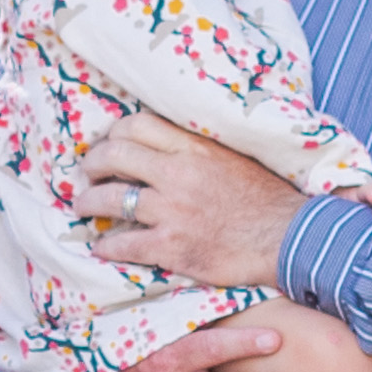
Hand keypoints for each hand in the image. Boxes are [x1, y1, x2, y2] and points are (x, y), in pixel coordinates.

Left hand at [83, 115, 299, 290]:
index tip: (109, 145)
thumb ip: (197, 148)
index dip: (113, 134)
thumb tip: (166, 144)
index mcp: (194, 147)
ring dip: (89, 202)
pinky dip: (107, 245)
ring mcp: (173, 211)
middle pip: (114, 155)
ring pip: (110, 199)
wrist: (288, 238)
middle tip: (87, 174)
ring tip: (83, 206)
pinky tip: (102, 246)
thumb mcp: (233, 156)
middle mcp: (178, 173)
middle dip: (92, 164)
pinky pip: (124, 243)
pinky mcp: (173, 247)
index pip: (136, 124)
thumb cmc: (266, 198)